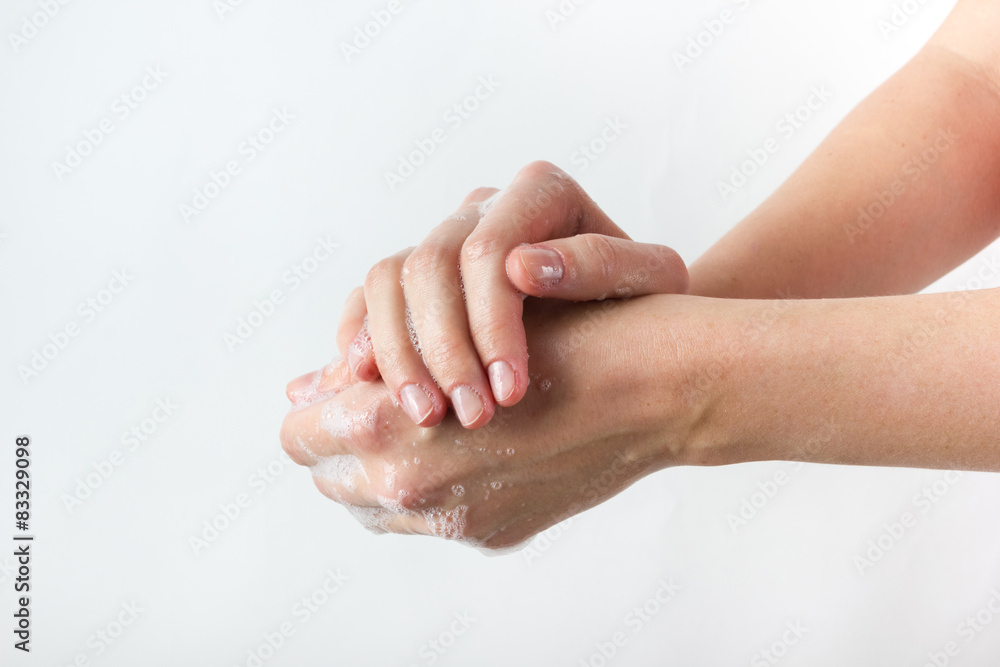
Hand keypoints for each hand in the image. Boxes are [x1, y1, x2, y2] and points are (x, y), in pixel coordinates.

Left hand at [281, 294, 698, 549]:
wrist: (652, 387)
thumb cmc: (561, 335)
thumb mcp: (456, 325)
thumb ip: (370, 364)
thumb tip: (302, 387)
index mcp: (386, 427)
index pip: (300, 429)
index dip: (319, 402)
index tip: (346, 380)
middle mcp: (410, 486)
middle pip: (325, 473)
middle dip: (339, 435)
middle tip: (377, 398)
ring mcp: (454, 521)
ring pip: (368, 503)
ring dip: (376, 464)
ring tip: (416, 422)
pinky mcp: (492, 534)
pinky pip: (420, 520)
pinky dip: (422, 485)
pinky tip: (454, 446)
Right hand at [333, 161, 688, 428]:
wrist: (630, 313)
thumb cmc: (648, 299)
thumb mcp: (651, 282)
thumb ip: (599, 264)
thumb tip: (524, 266)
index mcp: (540, 193)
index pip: (488, 250)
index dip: (490, 323)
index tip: (510, 393)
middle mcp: (484, 207)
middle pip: (429, 265)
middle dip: (443, 348)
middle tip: (468, 416)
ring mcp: (445, 236)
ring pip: (388, 280)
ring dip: (399, 353)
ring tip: (425, 417)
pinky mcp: (419, 275)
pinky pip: (371, 296)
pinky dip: (365, 339)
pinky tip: (373, 386)